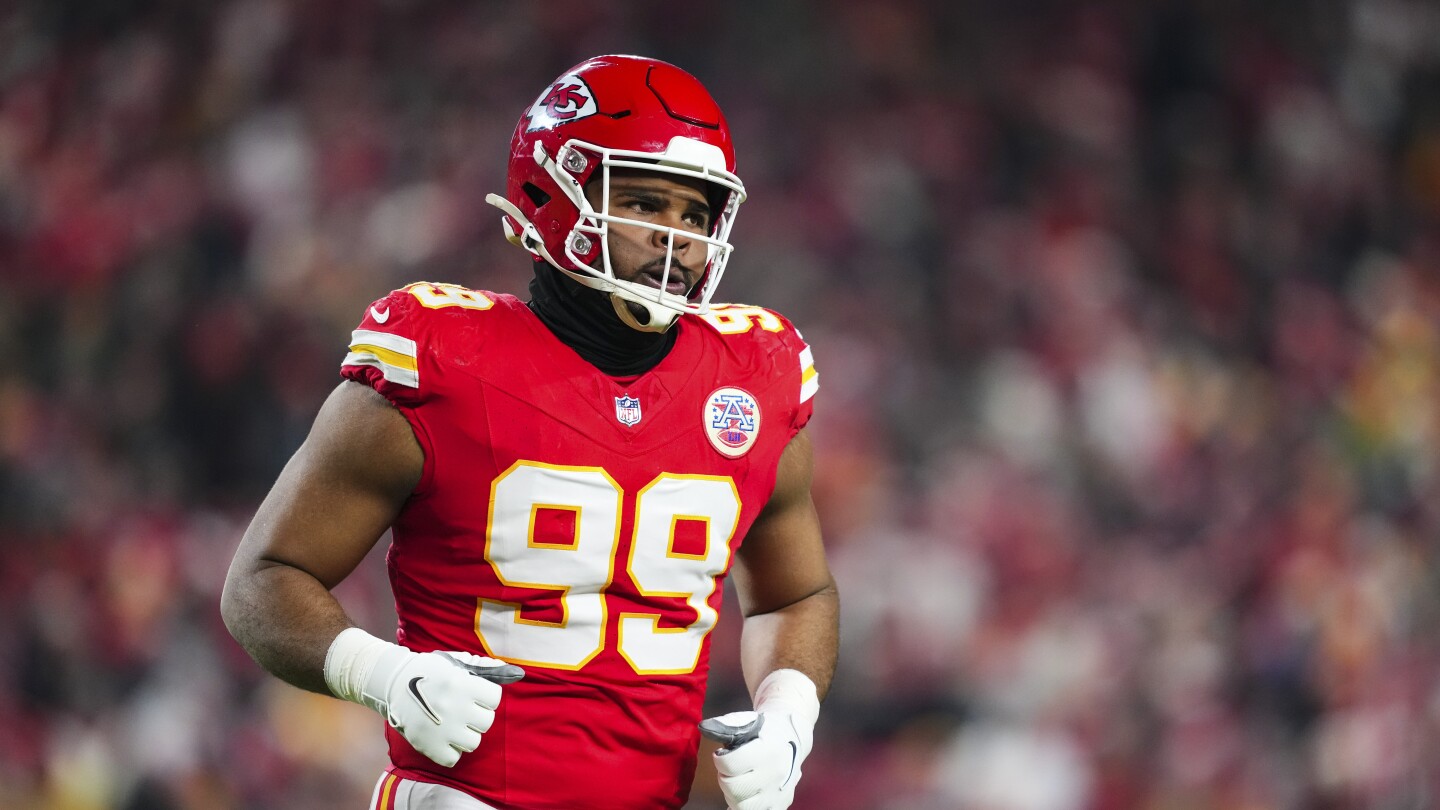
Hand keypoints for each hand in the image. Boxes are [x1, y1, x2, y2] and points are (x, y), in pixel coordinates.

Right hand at [364, 647, 524, 767]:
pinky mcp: (429, 746)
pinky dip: (449, 751)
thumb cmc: (429, 670)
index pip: (495, 698)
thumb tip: (515, 673)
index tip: (473, 694)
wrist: (392, 682)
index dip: (486, 696)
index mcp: (463, 684)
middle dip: (477, 716)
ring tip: (453, 725)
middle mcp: (455, 707)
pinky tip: (443, 738)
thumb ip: (485, 669)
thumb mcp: (456, 662)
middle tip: (462, 710)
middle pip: (487, 722)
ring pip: (474, 742)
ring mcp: (442, 729)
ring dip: (465, 735)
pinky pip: (453, 759)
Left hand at [700, 708, 813, 809]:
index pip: (729, 764)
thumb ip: (727, 725)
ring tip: (738, 781)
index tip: (723, 755)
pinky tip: (745, 794)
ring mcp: (777, 793)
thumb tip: (705, 728)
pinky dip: (744, 806)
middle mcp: (774, 774)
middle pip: (733, 787)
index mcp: (767, 750)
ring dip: (733, 795)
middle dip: (725, 777)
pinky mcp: (779, 805)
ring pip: (741, 806)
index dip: (720, 759)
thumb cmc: (766, 729)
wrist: (793, 739)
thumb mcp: (749, 720)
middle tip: (730, 769)